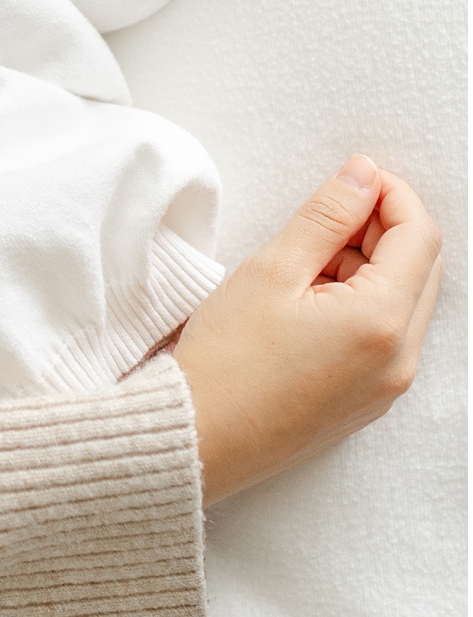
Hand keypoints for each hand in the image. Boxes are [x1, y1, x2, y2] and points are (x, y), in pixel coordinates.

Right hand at [173, 157, 442, 504]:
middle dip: (381, 229)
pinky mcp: (367, 400)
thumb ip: (326, 215)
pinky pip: (386, 335)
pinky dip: (360, 303)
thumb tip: (363, 175)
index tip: (353, 179)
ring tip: (303, 266)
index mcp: (380, 323)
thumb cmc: (224, 363)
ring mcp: (386, 386)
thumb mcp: (272, 269)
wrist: (196, 441)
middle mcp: (399, 360)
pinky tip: (307, 300)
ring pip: (405, 300)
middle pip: (421, 268)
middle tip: (324, 218)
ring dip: (369, 266)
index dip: (390, 194)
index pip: (419, 236)